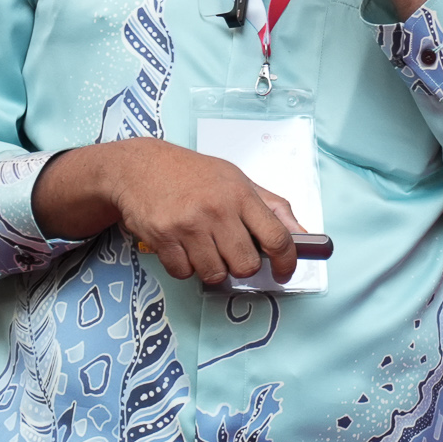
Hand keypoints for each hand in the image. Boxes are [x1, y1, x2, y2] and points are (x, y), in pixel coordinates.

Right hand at [31, 139, 304, 283]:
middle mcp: (217, 210)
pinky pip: (184, 273)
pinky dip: (185, 267)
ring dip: (212, 268)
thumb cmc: (194, 174)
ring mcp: (188, 225)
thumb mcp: (237, 180)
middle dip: (242, 267)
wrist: (140, 166)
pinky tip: (182, 247)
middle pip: (245, 265)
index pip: (278, 237)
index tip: (284, 272)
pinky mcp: (162, 238)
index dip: (287, 262)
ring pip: (215, 274)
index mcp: (241, 195)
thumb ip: (272, 207)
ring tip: (204, 247)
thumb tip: (302, 234)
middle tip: (232, 253)